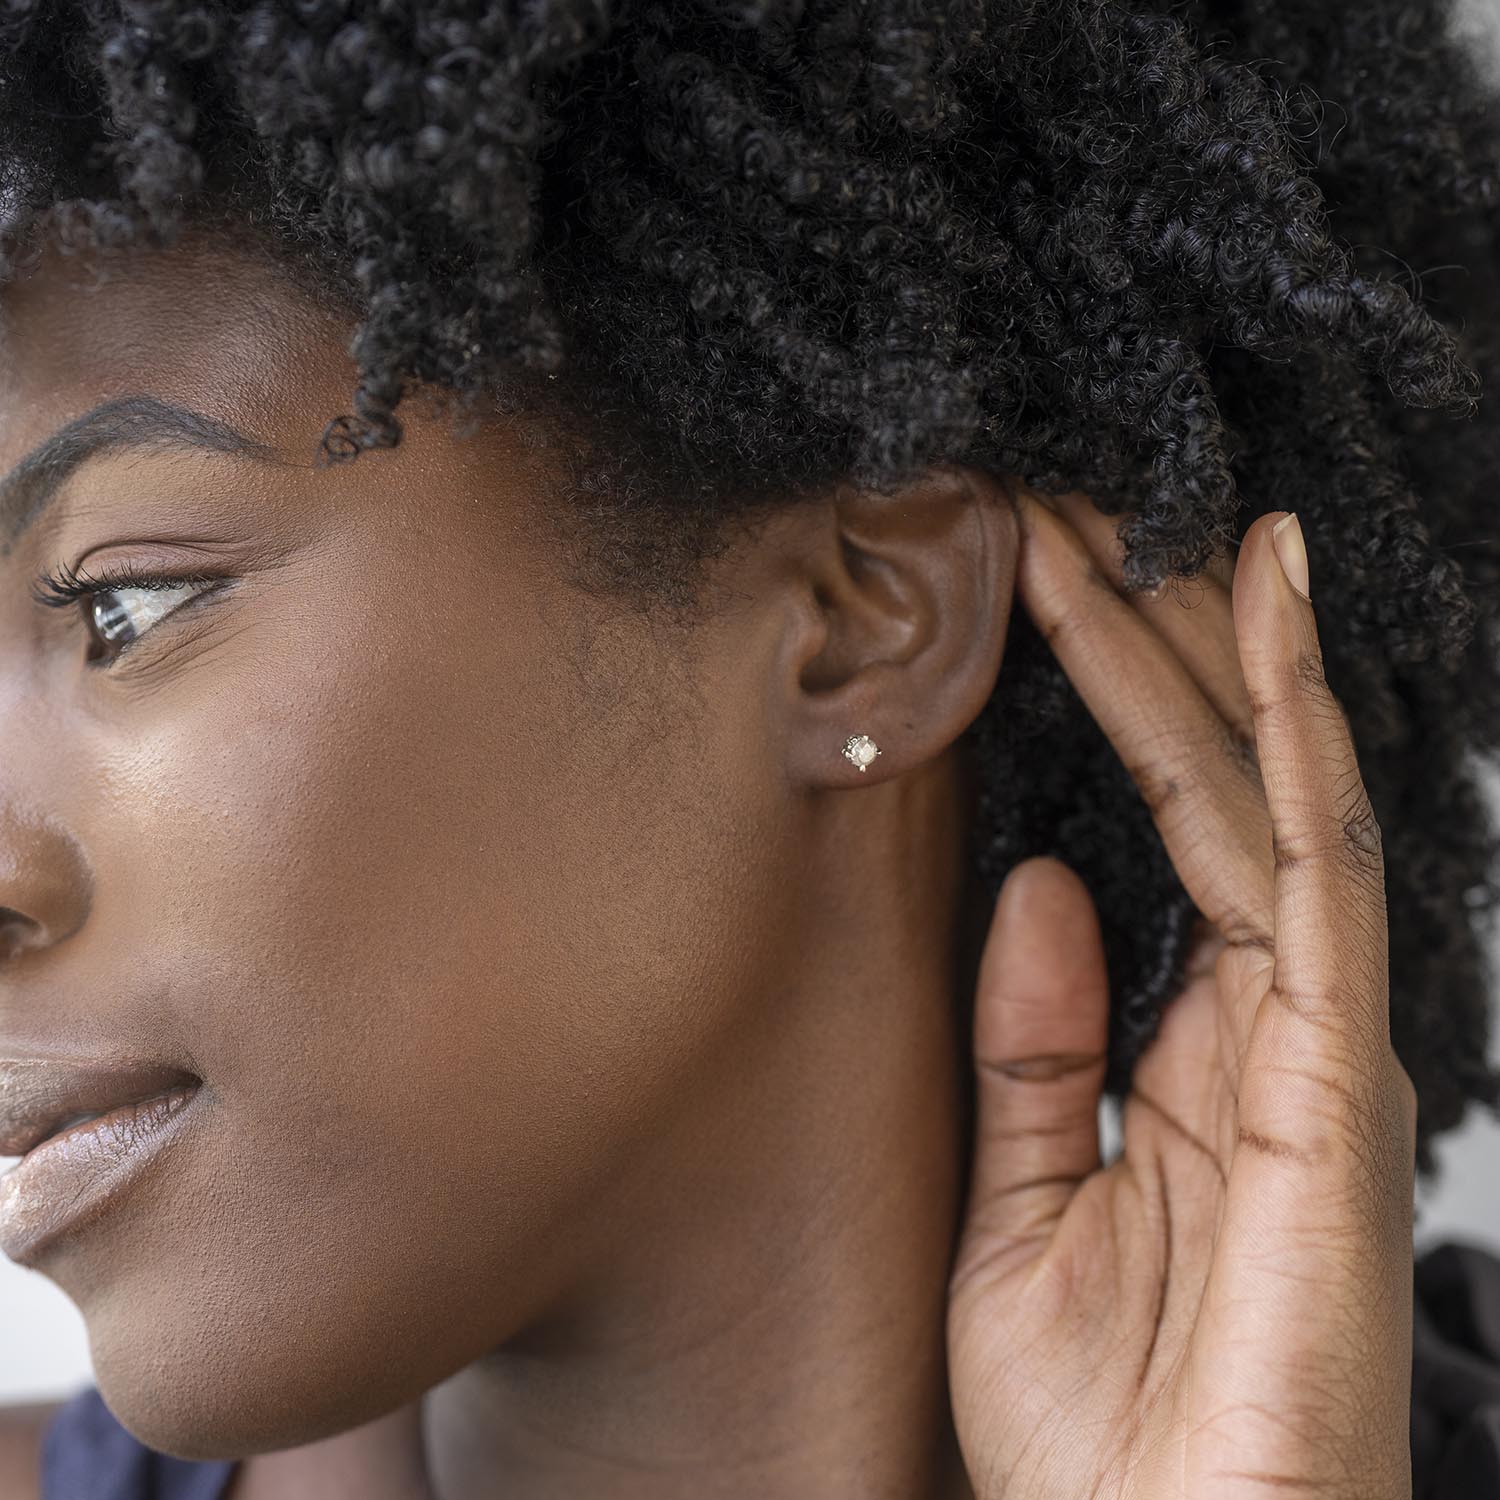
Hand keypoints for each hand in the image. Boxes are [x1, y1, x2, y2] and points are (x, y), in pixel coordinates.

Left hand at [946, 490, 1416, 1499]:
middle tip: (1094, 530)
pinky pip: (1307, 869)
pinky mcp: (1331, 1074)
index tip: (1045, 608)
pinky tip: (1257, 633)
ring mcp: (1311, 1040)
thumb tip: (1041, 880)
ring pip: (1271, 802)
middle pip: (1220, 797)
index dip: (1112, 719)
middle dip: (1165, 658)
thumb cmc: (1101, 1421)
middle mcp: (1268, 1024)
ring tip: (1182, 536)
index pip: (1161, 838)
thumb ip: (1039, 1040)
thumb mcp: (1025, 1198)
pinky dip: (1286, 742)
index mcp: (1197, 1048)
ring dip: (1223, 663)